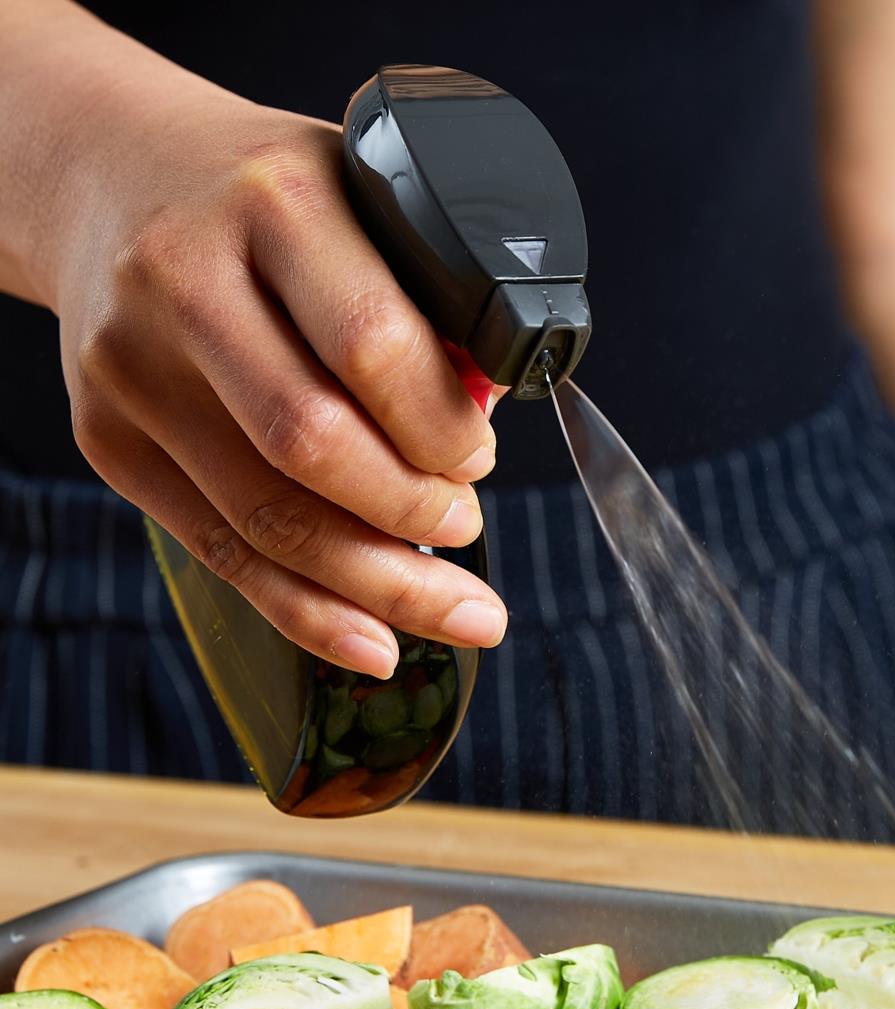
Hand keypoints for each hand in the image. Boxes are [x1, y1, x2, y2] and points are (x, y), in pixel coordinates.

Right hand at [50, 86, 506, 678]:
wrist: (107, 178)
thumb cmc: (256, 196)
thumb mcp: (352, 196)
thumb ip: (416, 296)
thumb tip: (482, 421)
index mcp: (275, 202)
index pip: (372, 345)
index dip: (442, 427)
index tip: (480, 459)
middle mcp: (188, 279)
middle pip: (313, 444)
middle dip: (414, 513)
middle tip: (468, 528)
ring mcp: (135, 367)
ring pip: (269, 517)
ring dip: (379, 586)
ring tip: (459, 615)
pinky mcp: (110, 438)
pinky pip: (222, 551)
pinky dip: (307, 610)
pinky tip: (371, 640)